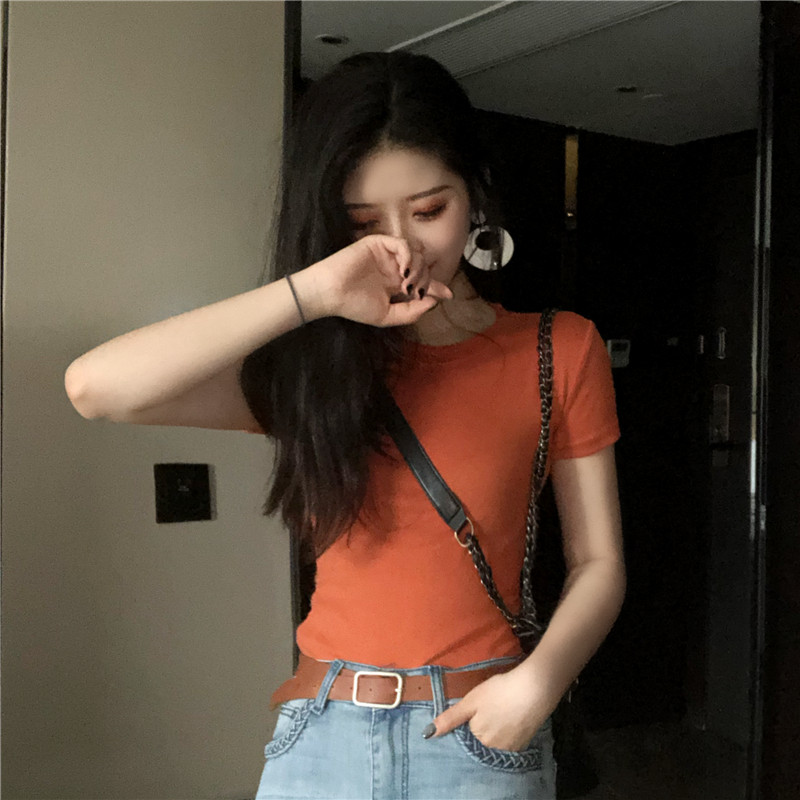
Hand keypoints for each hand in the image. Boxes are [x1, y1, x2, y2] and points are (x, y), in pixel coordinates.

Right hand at [302, 234, 453, 326]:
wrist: (331, 293)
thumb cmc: (354, 306)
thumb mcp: (386, 316)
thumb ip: (410, 312)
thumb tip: (433, 302)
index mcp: (395, 284)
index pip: (422, 282)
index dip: (437, 286)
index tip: (448, 295)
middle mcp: (393, 267)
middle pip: (423, 266)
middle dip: (425, 279)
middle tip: (415, 291)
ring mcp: (387, 255)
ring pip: (416, 253)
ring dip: (418, 268)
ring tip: (407, 283)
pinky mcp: (378, 243)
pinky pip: (402, 243)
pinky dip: (408, 255)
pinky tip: (403, 270)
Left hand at [425, 666, 557, 751]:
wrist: (535, 688)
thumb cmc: (499, 691)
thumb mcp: (471, 701)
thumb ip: (450, 718)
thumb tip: (427, 734)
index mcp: (478, 739)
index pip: (466, 735)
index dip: (469, 720)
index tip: (476, 708)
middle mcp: (493, 750)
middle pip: (481, 739)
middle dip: (481, 726)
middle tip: (490, 706)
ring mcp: (510, 749)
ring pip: (495, 740)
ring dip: (495, 729)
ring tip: (500, 710)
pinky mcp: (524, 744)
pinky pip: (509, 741)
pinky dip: (507, 731)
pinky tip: (510, 716)